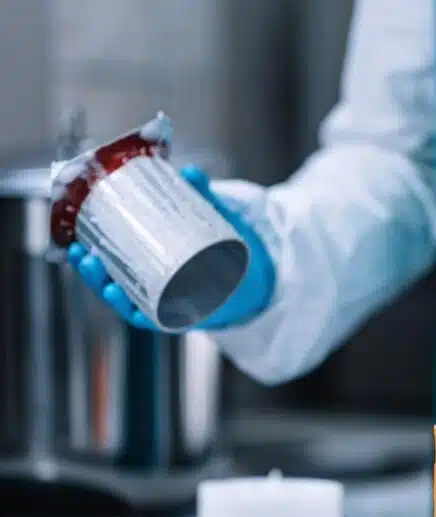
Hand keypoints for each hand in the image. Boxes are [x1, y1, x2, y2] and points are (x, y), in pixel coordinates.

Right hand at [68, 166, 274, 331]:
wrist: (257, 280)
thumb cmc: (226, 249)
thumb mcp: (211, 220)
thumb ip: (202, 198)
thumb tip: (192, 172)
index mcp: (147, 264)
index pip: (110, 261)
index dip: (89, 254)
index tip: (75, 242)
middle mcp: (152, 287)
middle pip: (113, 283)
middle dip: (95, 275)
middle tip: (85, 258)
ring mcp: (167, 303)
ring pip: (132, 303)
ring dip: (114, 296)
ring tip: (108, 284)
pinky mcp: (186, 315)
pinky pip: (162, 320)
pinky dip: (146, 317)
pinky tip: (133, 310)